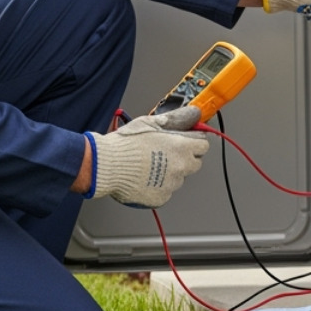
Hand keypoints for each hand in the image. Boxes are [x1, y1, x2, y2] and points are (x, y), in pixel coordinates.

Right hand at [86, 106, 208, 207]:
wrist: (106, 165)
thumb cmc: (126, 143)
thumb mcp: (151, 123)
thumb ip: (175, 119)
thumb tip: (192, 113)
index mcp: (181, 147)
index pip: (203, 145)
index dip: (194, 141)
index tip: (187, 140)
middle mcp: (180, 167)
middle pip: (195, 163)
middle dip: (185, 158)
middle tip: (166, 153)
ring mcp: (171, 184)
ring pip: (179, 178)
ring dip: (171, 172)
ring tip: (149, 165)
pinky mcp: (161, 197)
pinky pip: (165, 191)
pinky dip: (158, 186)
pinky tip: (144, 177)